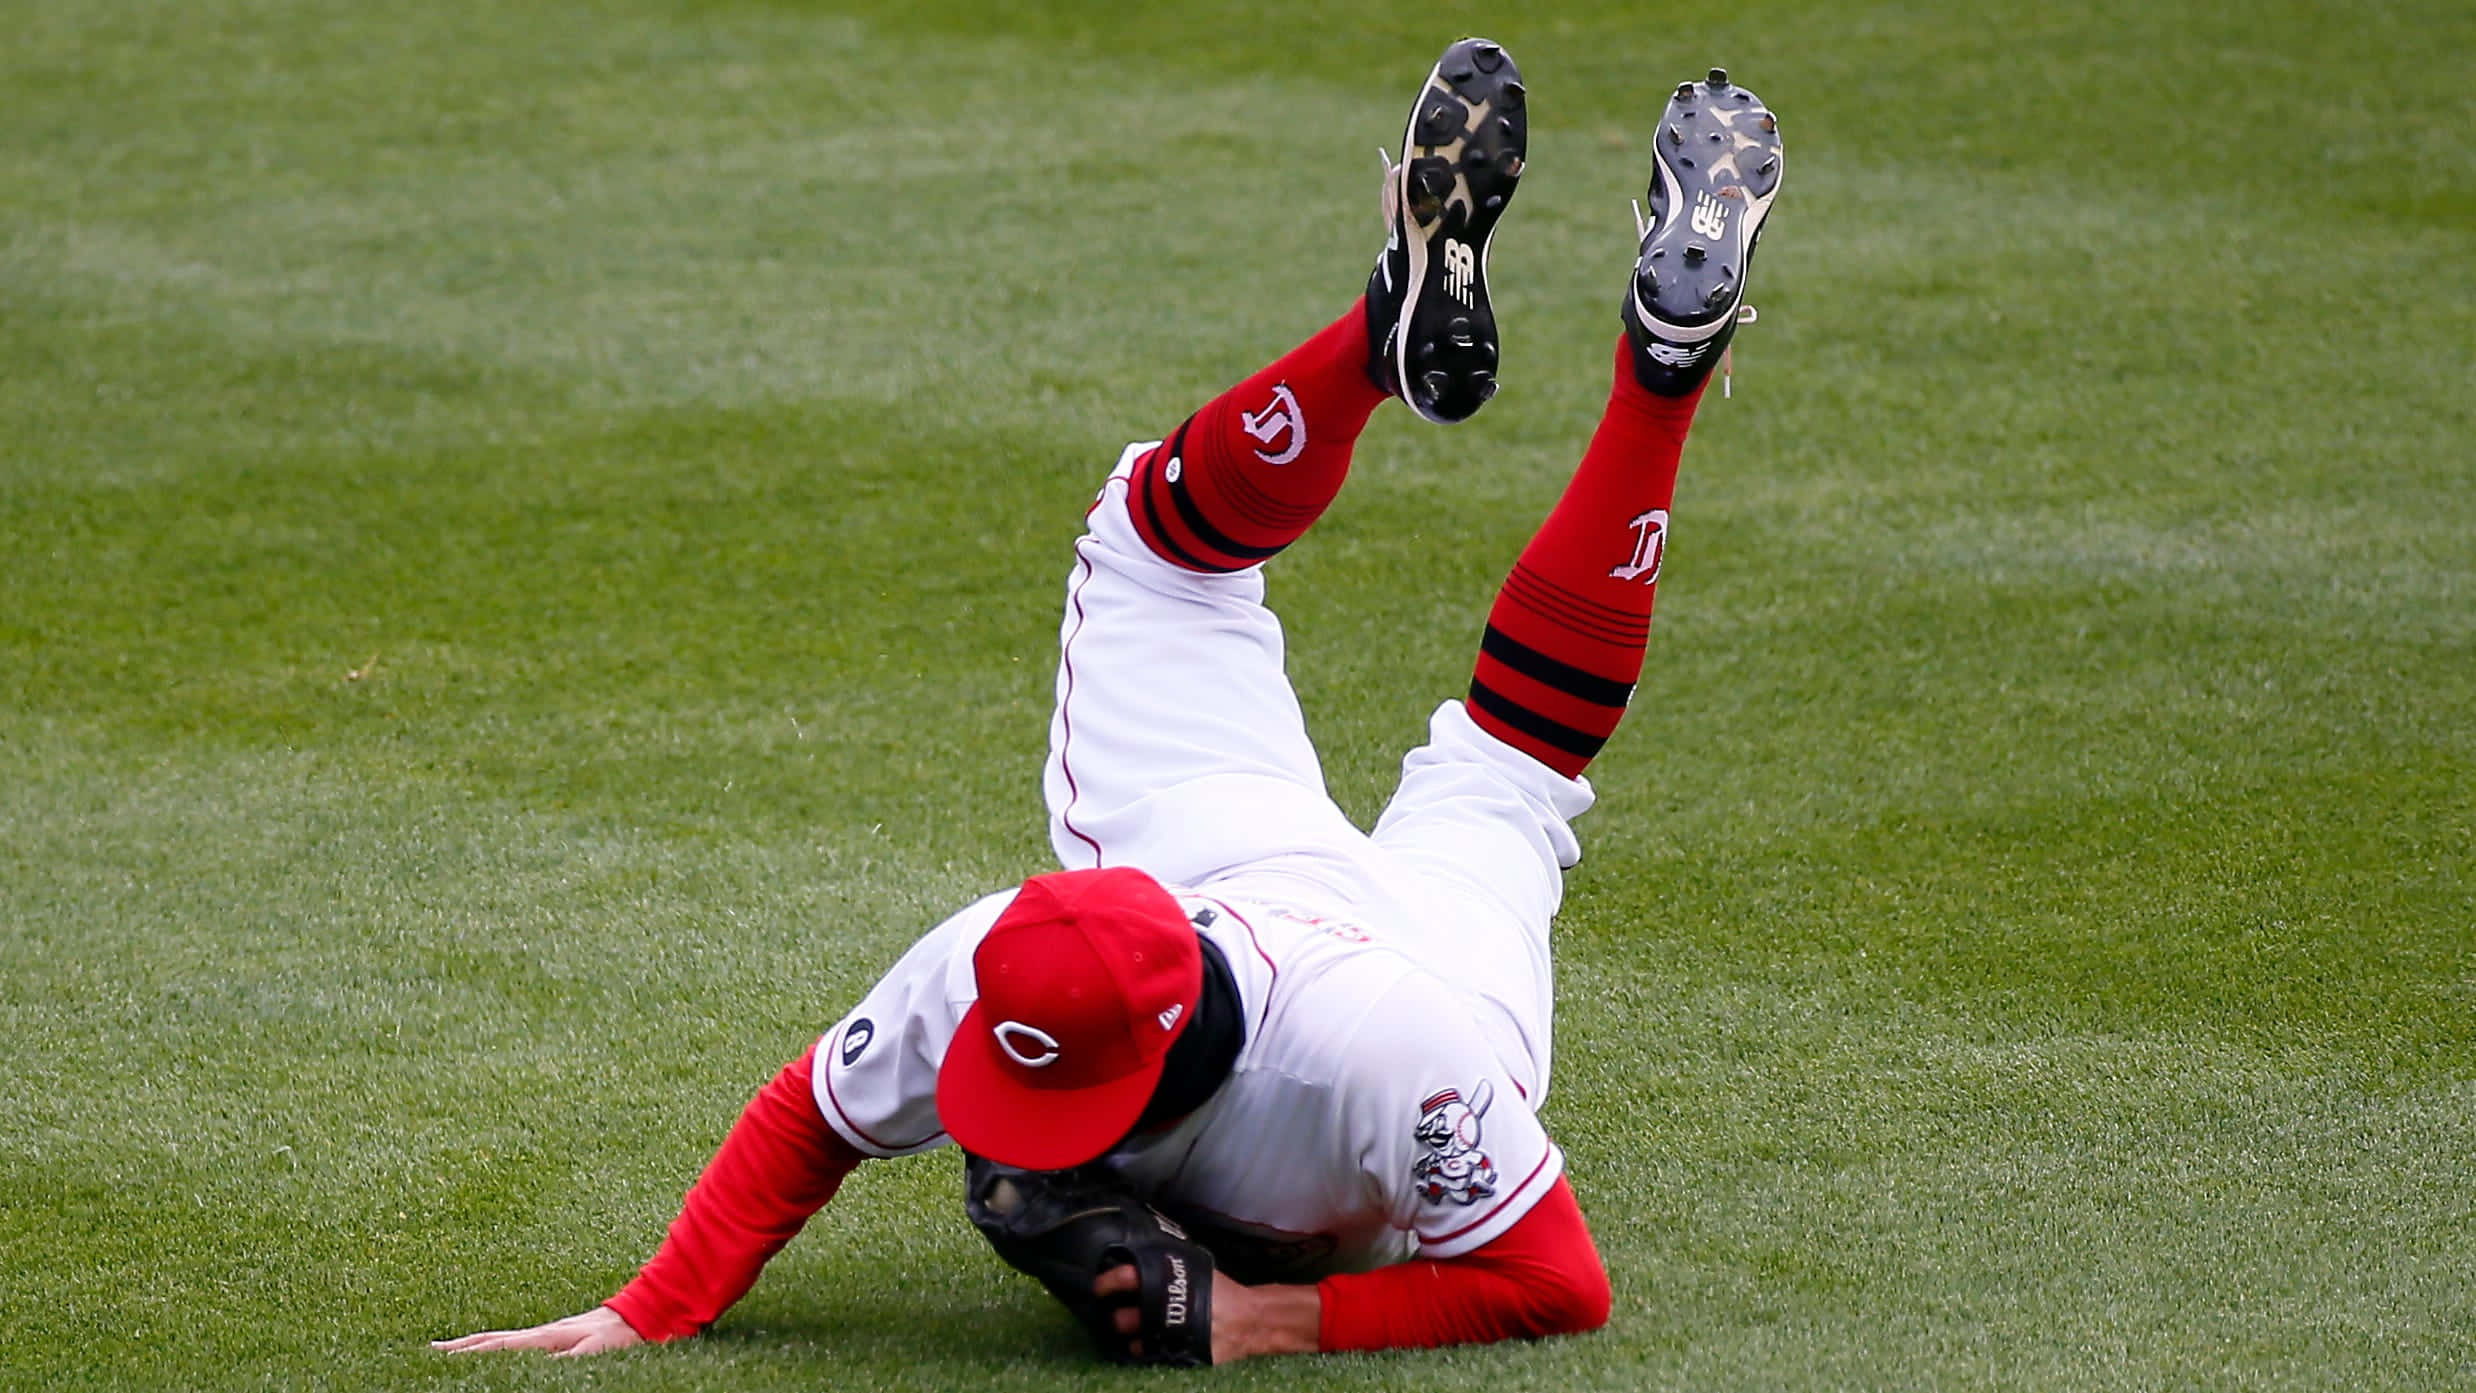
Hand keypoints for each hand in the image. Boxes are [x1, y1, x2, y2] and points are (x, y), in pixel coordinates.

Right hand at [431, 1306, 643, 1357]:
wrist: (638, 1314)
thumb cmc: (618, 1336)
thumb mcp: (593, 1351)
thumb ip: (567, 1358)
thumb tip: (537, 1367)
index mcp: (544, 1337)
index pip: (498, 1347)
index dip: (469, 1353)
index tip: (440, 1357)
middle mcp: (538, 1333)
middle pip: (490, 1341)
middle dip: (459, 1348)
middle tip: (429, 1352)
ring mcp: (543, 1332)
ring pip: (498, 1340)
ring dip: (470, 1345)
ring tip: (444, 1350)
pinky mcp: (550, 1335)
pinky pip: (513, 1341)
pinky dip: (491, 1344)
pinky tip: (487, 1349)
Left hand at [1095, 1264, 1318, 1363]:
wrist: (1248, 1319)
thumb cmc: (1220, 1290)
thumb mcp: (1194, 1267)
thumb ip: (1167, 1265)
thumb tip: (1138, 1257)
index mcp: (1167, 1281)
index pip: (1125, 1278)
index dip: (1107, 1282)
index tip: (1099, 1286)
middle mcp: (1163, 1309)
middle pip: (1122, 1317)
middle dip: (1117, 1315)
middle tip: (1117, 1311)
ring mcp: (1169, 1335)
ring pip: (1132, 1338)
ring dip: (1130, 1334)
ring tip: (1132, 1329)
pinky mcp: (1176, 1353)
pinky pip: (1148, 1353)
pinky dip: (1145, 1348)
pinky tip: (1148, 1342)